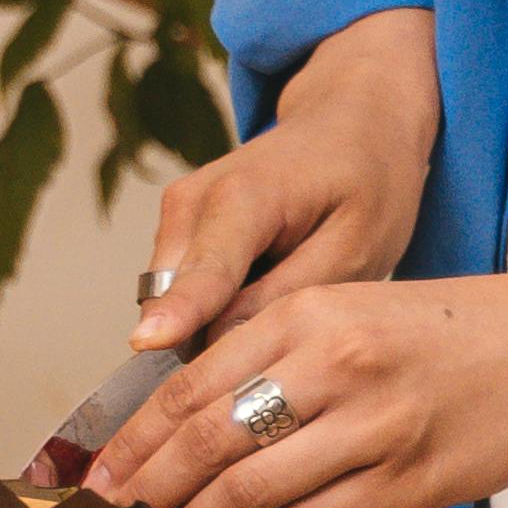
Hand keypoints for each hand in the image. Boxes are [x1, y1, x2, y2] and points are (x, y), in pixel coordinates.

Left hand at [91, 230, 507, 507]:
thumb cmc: (438, 331)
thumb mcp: (341, 308)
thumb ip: (267, 352)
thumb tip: (183, 417)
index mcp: (304, 315)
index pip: (190, 386)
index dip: (133, 442)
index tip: (93, 480)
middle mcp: (333, 366)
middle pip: (208, 441)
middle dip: (146, 490)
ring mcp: (374, 426)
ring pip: (254, 490)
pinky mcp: (410, 480)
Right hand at [126, 8, 439, 356]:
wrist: (349, 121)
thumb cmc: (364, 180)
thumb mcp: (356, 247)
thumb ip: (290, 294)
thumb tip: (225, 341)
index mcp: (246, 197)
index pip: (206, 269)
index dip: (177, 312)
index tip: (143, 345)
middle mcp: (194, 199)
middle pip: (174, 293)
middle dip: (200, 343)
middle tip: (253, 385)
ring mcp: (179, 209)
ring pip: (170, 294)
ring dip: (207, 326)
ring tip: (268, 334)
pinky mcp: (178, 223)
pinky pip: (179, 285)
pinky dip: (210, 308)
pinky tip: (260, 302)